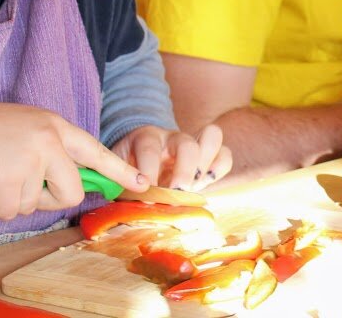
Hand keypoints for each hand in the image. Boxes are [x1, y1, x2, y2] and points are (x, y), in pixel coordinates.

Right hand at [0, 99, 145, 220]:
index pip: (95, 150)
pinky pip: (11, 211)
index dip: (119, 170)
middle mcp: (48, 141)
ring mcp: (29, 160)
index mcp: (55, 125)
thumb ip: (53, 149)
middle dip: (52, 199)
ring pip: (36, 205)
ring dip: (15, 198)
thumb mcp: (29, 128)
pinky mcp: (8, 179)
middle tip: (25, 183)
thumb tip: (75, 183)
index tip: (142, 183)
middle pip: (72, 192)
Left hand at [112, 124, 232, 190]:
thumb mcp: (118, 173)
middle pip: (186, 143)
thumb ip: (119, 185)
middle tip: (177, 193)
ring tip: (195, 186)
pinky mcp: (209, 155)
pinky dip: (220, 168)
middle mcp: (172, 137)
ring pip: (212, 136)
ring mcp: (193, 142)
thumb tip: (116, 206)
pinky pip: (225, 154)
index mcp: (146, 138)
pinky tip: (207, 183)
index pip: (149, 149)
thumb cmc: (130, 170)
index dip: (148, 171)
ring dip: (206, 165)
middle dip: (184, 171)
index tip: (146, 194)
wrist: (142, 157)